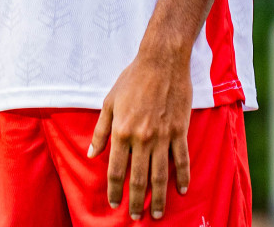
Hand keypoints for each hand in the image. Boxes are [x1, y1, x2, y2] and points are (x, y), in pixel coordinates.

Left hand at [89, 44, 192, 219]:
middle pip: (138, 178)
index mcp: (122, 131)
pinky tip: (182, 190)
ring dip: (158, 198)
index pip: (116, 170)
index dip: (114, 190)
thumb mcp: (109, 102)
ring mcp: (162, 136)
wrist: (161, 62)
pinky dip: (182, 177)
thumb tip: (91, 153)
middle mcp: (141, 138)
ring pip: (160, 175)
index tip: (114, 203)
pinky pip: (182, 159)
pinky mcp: (179, 131)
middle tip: (136, 217)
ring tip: (156, 214)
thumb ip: (101, 130)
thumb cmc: (132, 79)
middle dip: (136, 201)